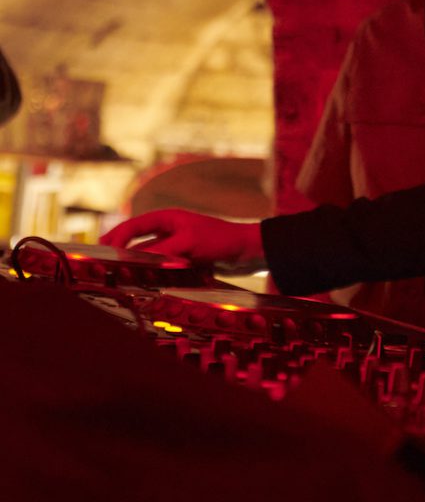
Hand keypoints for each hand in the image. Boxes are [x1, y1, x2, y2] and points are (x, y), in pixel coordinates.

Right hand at [101, 208, 263, 262]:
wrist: (247, 251)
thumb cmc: (220, 240)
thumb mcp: (189, 243)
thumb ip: (163, 251)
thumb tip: (137, 260)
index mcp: (168, 218)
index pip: (133, 226)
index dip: (115, 237)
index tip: (100, 251)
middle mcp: (169, 230)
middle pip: (136, 241)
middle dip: (119, 251)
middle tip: (102, 266)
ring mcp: (176, 246)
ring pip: (148, 256)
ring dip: (135, 264)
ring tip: (118, 276)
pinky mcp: (183, 260)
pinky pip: (161, 267)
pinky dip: (151, 273)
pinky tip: (142, 282)